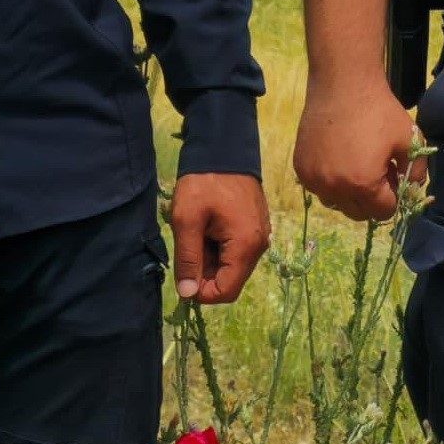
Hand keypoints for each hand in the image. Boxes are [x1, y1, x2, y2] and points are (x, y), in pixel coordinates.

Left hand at [171, 172, 273, 303]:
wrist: (224, 149)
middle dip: (204, 272)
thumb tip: (187, 294)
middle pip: (230, 280)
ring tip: (196, 233)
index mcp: (246, 246)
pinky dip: (217, 247)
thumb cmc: (204, 183)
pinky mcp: (255, 228)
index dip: (201, 292)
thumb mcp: (187, 220)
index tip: (183, 274)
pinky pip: (236, 251)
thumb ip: (188, 259)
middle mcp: (259, 246)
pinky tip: (206, 228)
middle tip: (187, 246)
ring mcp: (259, 236)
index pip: (226, 291)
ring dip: (209, 259)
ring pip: (231, 265)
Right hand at [294, 70, 422, 223]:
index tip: (393, 176)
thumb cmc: (379, 111)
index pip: (383, 212)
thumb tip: (412, 190)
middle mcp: (334, 188)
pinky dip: (331, 181)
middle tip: (379, 170)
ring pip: (337, 202)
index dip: (394, 197)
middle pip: (359, 212)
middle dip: (373, 198)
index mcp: (362, 185)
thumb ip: (417, 172)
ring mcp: (313, 179)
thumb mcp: (410, 140)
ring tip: (358, 164)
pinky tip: (340, 158)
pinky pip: (319, 188)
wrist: (343, 85)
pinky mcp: (300, 168)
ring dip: (350, 193)